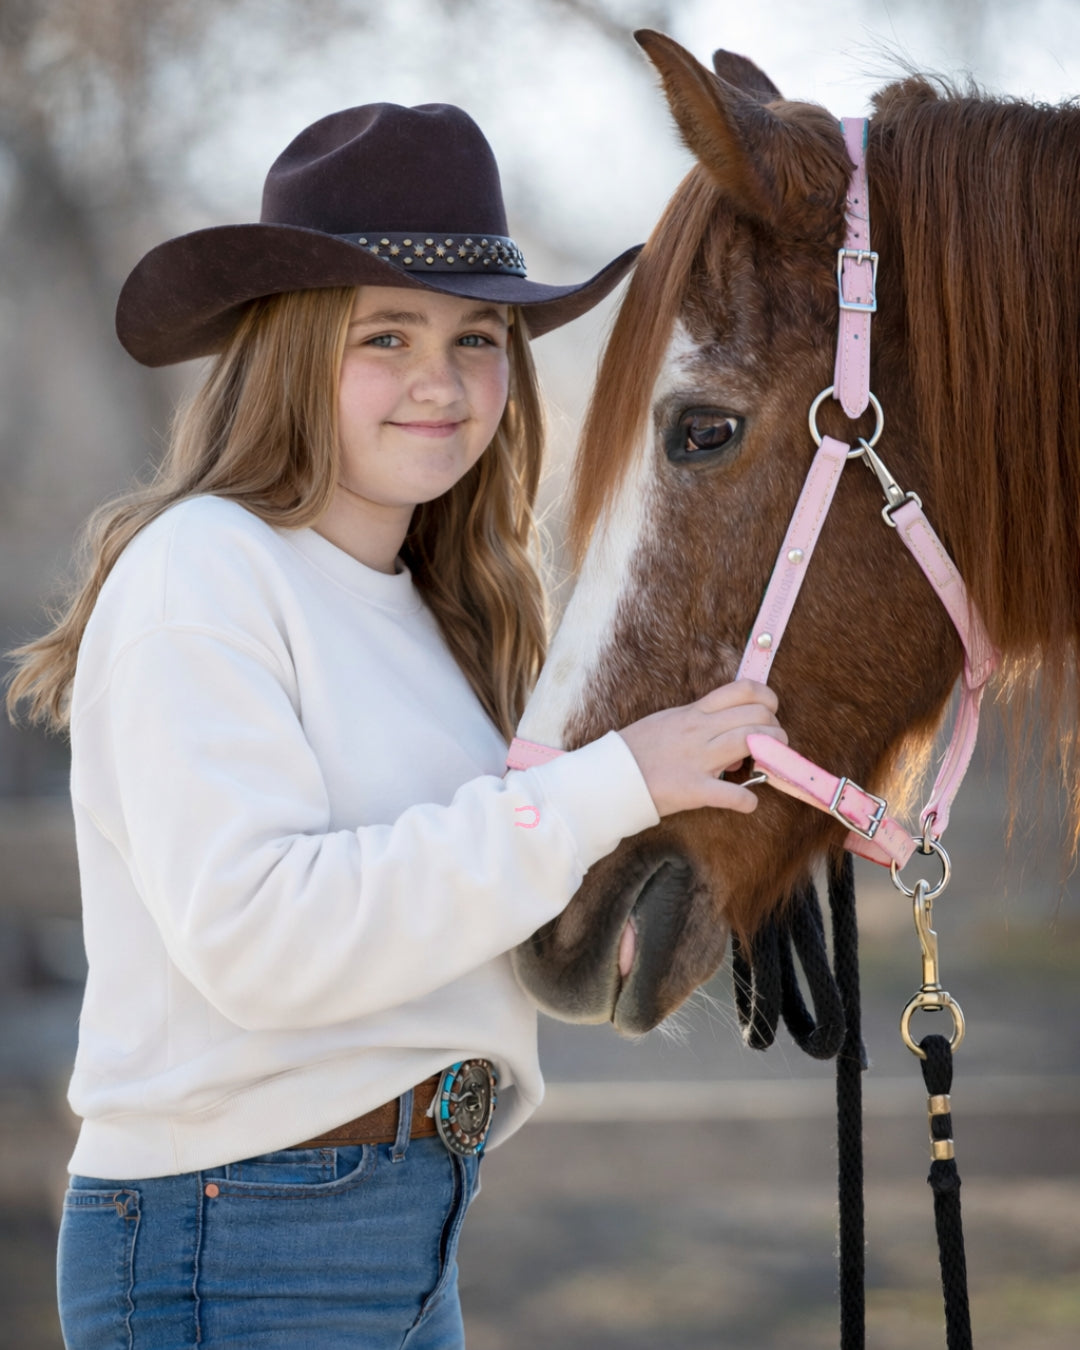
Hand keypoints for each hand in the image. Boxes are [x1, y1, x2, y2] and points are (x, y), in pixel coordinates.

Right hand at [617, 680, 785, 817]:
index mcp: (693, 712)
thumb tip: (725, 727)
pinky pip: (731, 793)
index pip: (743, 690)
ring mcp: (697, 759)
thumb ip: (697, 721)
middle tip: (772, 744)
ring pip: (750, 742)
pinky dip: (747, 800)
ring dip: (771, 754)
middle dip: (775, 730)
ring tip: (769, 765)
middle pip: (756, 715)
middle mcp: (699, 730)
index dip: (767, 699)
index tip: (769, 713)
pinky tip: (748, 803)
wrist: (609, 775)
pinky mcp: (692, 789)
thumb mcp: (667, 721)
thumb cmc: (636, 749)